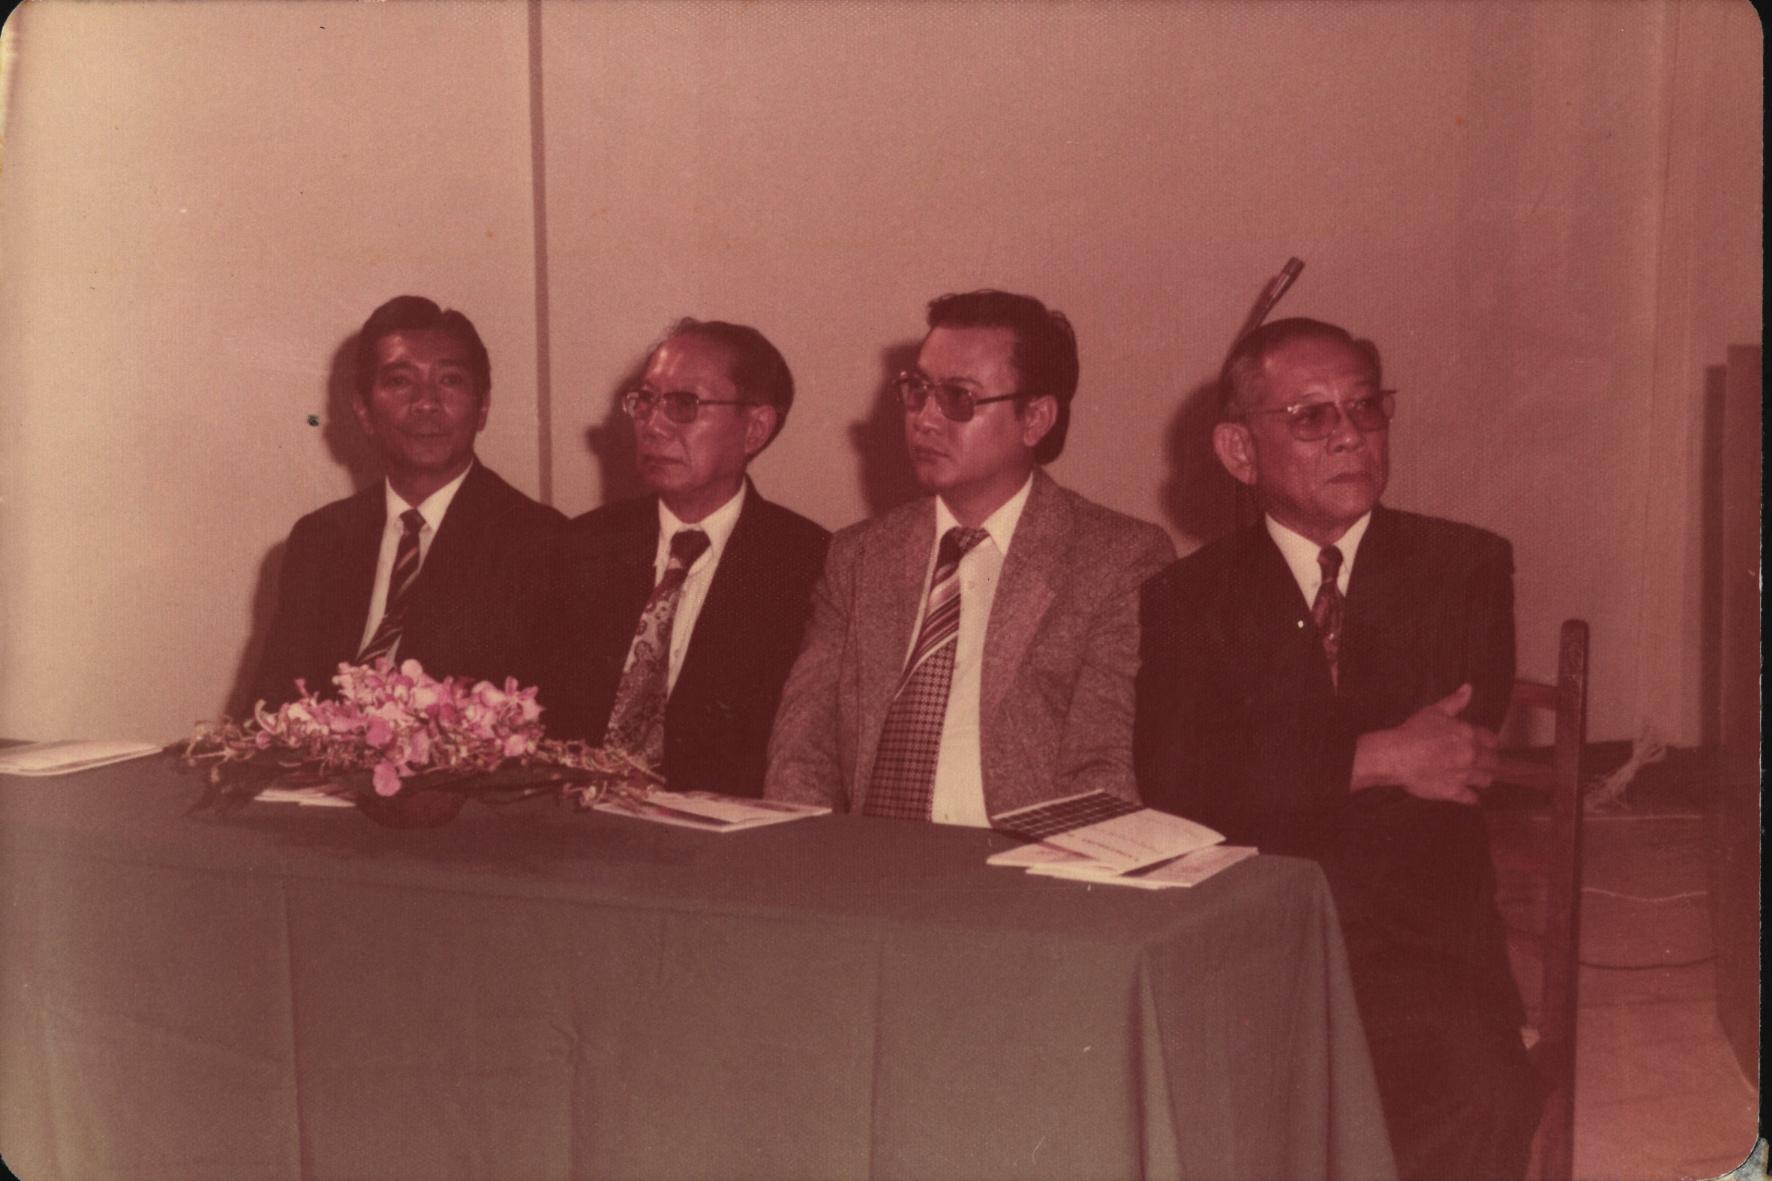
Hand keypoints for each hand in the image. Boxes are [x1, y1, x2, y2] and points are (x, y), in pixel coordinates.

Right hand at [1351, 683, 1499, 804]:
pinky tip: (1469, 796)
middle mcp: (1471, 756)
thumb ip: (1455, 701)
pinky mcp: (1454, 792)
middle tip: (1484, 764)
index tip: (1488, 746)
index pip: (1492, 741)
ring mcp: (1464, 775)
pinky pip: (1471, 798)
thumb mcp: (1434, 711)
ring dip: (1482, 779)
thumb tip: (1468, 688)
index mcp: (1469, 735)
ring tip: (1476, 778)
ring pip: (1485, 780)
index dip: (1490, 743)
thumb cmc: (1413, 731)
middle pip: (1493, 762)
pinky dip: (1471, 797)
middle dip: (1489, 763)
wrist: (1396, 755)